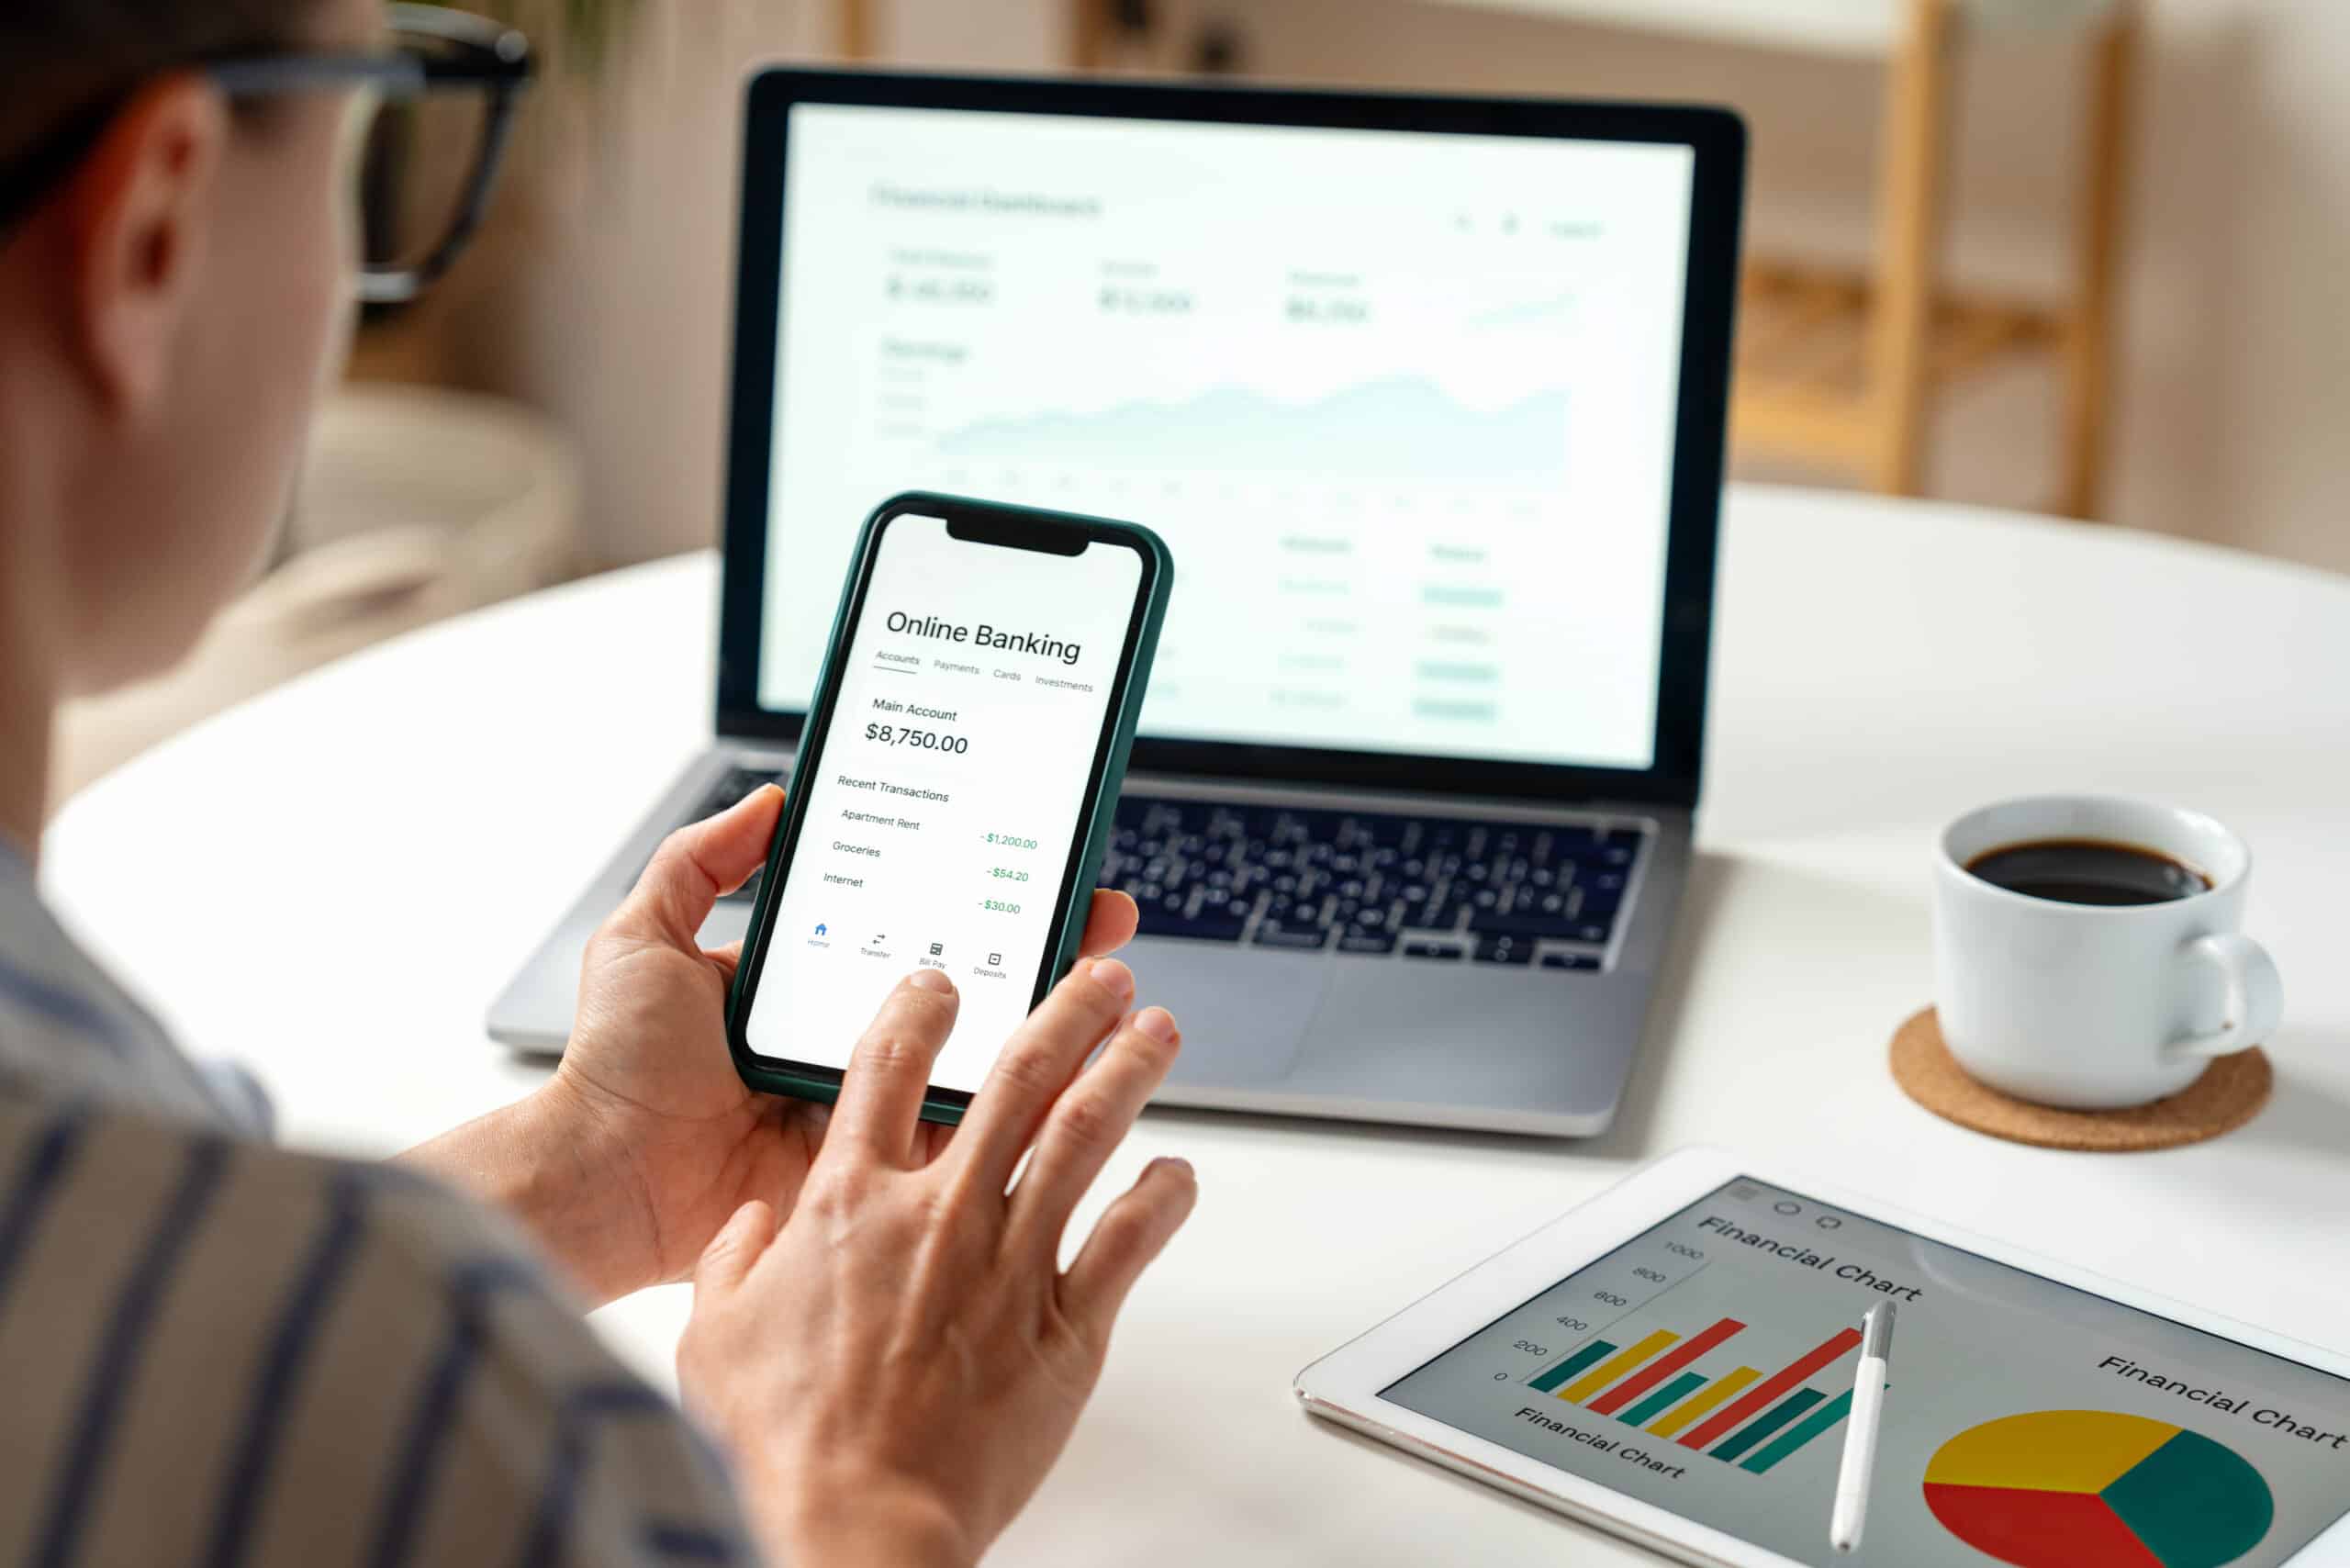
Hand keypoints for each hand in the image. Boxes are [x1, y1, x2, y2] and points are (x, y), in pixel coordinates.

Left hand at [406, 785, 1139, 1304]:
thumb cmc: (615, 1068)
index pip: (912, 922)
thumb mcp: (644, 938)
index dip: (971, 891)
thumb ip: (700, 861)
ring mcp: (872, 1103)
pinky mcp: (880, 1166)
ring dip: (1050, 1021)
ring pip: (981, 1055)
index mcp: (810, 983)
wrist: (603, 1181)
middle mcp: (850, 1037)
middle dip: (1041, 946)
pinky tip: (1072, 1069)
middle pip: (967, 981)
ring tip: (1107, 980)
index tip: (1027, 857)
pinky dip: (1019, 1109)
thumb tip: (771, 799)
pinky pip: (960, 1133)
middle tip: (1099, 913)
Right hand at [676, 961, 1195, 1567]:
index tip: (944, 983)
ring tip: (1158, 1031)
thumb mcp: (714, 1337)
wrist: (854, 1524)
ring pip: (1086, 1137)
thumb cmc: (785, 1444)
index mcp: (850, 1204)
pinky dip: (1161, 1199)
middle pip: (1016, 1079)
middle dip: (1067, 1011)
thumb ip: (733, 1264)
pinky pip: (1129, 1243)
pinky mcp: (1065, 1329)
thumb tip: (746, 1228)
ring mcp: (1010, 1265)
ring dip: (1129, 1072)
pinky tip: (1178, 1172)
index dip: (919, 1009)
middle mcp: (940, 1215)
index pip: (887, 1068)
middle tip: (1102, 973)